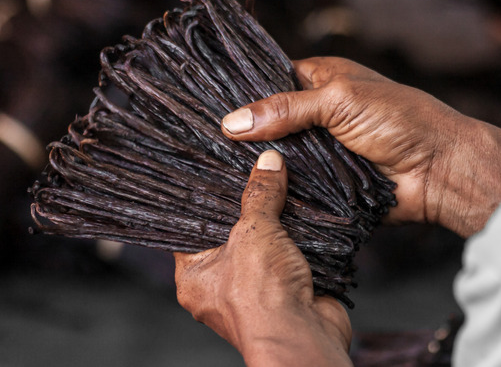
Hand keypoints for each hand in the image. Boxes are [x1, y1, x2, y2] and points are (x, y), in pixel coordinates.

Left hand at [174, 150, 351, 366]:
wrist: (303, 336)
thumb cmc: (260, 297)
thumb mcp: (253, 232)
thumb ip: (259, 195)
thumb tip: (268, 163)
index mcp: (194, 276)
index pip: (192, 229)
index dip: (207, 201)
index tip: (219, 172)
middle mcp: (222, 285)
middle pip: (234, 233)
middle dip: (250, 207)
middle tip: (256, 172)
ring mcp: (257, 289)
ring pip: (266, 243)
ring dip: (280, 222)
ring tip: (284, 185)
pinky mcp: (288, 289)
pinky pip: (292, 255)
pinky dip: (302, 238)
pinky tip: (308, 213)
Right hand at [221, 57, 500, 236]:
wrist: (439, 170)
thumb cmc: (400, 120)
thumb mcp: (339, 101)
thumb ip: (286, 109)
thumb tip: (232, 121)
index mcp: (321, 80)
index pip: (270, 80)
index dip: (242, 92)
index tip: (204, 105)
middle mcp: (317, 114)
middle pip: (269, 122)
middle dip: (245, 134)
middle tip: (201, 142)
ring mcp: (321, 150)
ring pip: (278, 156)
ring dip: (260, 163)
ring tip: (212, 169)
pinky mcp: (326, 183)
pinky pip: (293, 185)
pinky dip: (277, 188)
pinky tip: (245, 192)